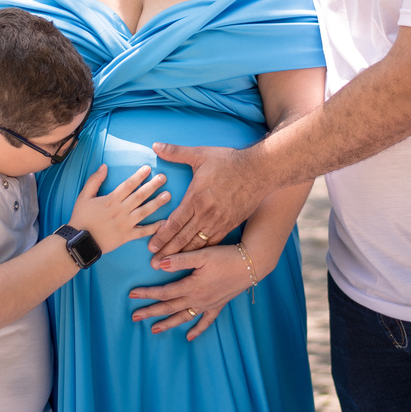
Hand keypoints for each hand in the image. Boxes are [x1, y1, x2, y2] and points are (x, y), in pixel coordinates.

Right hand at [68, 164, 170, 253]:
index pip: (128, 185)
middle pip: (139, 196)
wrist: (79, 242)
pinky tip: (165, 223)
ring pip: (144, 212)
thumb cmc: (81, 218)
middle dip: (152, 186)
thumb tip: (104, 166)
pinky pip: (143, 232)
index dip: (139, 176)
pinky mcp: (127, 237)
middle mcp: (120, 211)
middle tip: (163, 177)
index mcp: (110, 200)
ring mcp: (125, 224)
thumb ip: (94, 180)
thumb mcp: (83, 196)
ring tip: (168, 195)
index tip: (148, 168)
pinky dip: (154, 228)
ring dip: (157, 203)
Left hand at [129, 245, 252, 340]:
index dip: (147, 293)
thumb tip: (157, 264)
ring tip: (153, 329)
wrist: (252, 264)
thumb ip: (179, 260)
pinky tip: (189, 337)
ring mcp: (208, 304)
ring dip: (168, 323)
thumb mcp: (202, 254)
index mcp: (192, 286)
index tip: (132, 295)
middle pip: (169, 307)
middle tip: (134, 317)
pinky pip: (206, 321)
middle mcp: (198, 299)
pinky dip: (197, 330)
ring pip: (184, 317)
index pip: (164, 292)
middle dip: (151, 312)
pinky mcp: (218, 305)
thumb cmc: (226, 256)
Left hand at [147, 143, 262, 259]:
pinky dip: (202, 252)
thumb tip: (156, 145)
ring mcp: (219, 221)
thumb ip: (176, 152)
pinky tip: (195, 258)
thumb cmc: (229, 161)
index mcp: (195, 198)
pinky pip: (213, 242)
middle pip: (183, 238)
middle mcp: (206, 214)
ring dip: (183, 255)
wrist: (259, 170)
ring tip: (170, 266)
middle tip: (154, 264)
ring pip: (197, 243)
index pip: (174, 223)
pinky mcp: (230, 224)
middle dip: (167, 252)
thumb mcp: (200, 154)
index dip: (161, 236)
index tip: (151, 247)